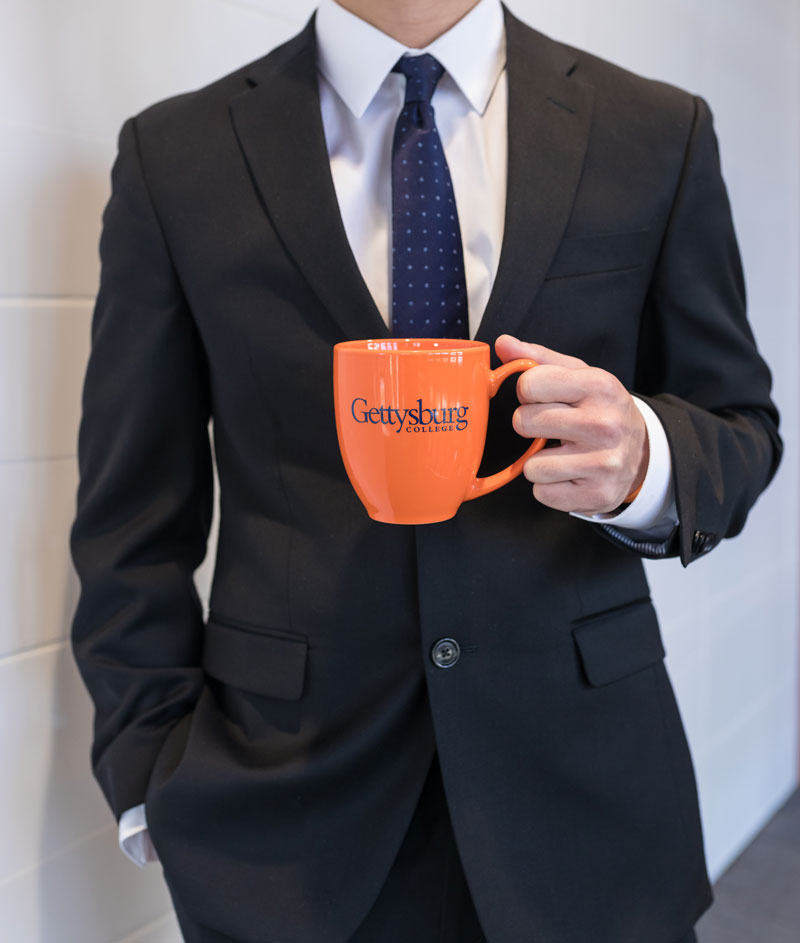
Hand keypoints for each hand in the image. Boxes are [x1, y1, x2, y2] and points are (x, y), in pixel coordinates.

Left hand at [495, 335, 648, 514]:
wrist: (642, 453)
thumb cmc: (600, 410)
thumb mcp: (578, 376)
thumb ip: (538, 358)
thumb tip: (503, 344)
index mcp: (599, 386)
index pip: (530, 384)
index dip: (529, 392)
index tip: (544, 398)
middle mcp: (604, 424)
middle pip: (524, 422)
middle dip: (531, 425)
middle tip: (553, 427)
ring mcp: (603, 462)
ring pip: (531, 466)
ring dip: (540, 462)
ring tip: (563, 454)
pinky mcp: (598, 494)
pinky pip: (543, 493)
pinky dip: (550, 487)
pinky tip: (570, 474)